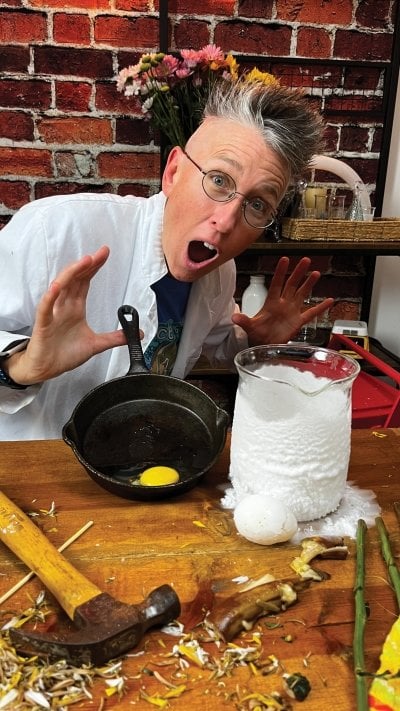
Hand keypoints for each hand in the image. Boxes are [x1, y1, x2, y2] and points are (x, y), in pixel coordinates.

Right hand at [6, 246, 129, 385]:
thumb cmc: (64, 354)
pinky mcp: (43, 324)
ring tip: (85, 261)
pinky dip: (50, 296)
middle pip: (75, 279)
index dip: (94, 268)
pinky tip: (57, 286)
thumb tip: (136, 333)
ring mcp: (53, 313)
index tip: (104, 255)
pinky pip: (45, 307)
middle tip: (100, 252)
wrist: (46, 369)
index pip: (85, 282)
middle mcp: (64, 307)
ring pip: (61, 288)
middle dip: (87, 264)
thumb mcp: (96, 345)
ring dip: (72, 273)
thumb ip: (115, 338)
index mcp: (75, 308)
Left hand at [232, 256, 333, 345]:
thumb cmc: (257, 334)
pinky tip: (329, 301)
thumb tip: (234, 318)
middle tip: (305, 260)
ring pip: (302, 294)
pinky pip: (311, 313)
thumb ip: (244, 321)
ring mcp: (292, 312)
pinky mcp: (298, 322)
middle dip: (298, 273)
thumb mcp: (250, 327)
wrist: (265, 345)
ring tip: (316, 273)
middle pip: (292, 285)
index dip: (280, 272)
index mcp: (271, 302)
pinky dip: (320, 308)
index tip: (284, 259)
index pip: (276, 283)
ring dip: (309, 284)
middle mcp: (283, 304)